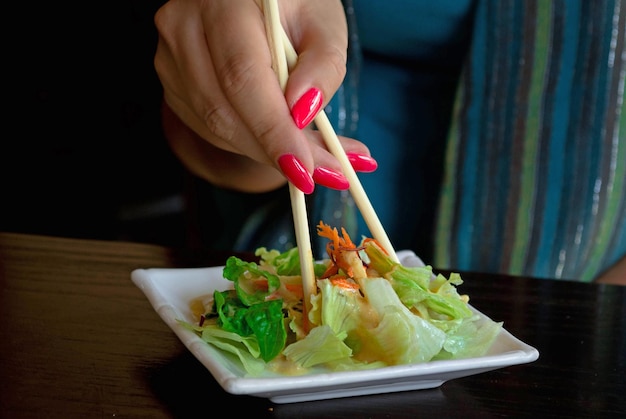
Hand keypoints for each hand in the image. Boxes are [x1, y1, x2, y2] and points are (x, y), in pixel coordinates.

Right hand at [154, 0, 376, 193]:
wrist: (254, 1)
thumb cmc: (294, 7)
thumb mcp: (324, 24)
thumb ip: (323, 66)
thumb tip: (303, 114)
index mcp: (224, 2)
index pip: (242, 76)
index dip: (272, 129)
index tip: (304, 168)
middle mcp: (184, 27)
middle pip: (224, 109)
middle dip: (276, 151)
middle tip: (325, 174)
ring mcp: (172, 58)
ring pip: (216, 126)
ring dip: (266, 153)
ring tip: (314, 161)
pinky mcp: (175, 83)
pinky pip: (211, 129)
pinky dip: (249, 144)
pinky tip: (280, 142)